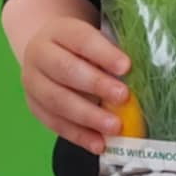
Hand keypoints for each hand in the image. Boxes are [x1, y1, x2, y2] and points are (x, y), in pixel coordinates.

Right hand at [20, 18, 131, 153]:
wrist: (47, 54)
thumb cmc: (82, 48)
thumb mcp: (95, 40)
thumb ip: (112, 55)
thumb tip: (142, 77)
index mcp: (58, 32)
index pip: (80, 39)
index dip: (103, 53)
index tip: (127, 66)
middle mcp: (39, 54)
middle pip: (65, 69)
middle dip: (95, 84)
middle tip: (123, 97)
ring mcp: (33, 82)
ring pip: (56, 100)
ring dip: (88, 116)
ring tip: (114, 127)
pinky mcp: (34, 106)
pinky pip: (54, 123)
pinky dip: (78, 135)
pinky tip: (99, 144)